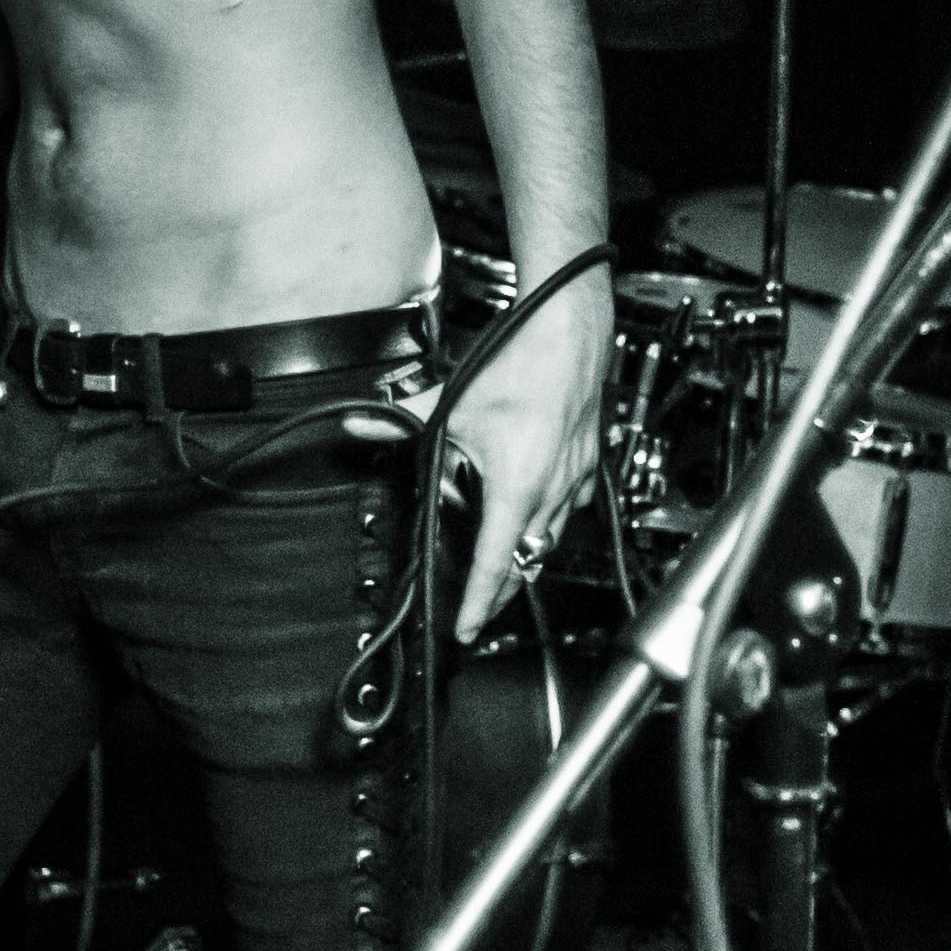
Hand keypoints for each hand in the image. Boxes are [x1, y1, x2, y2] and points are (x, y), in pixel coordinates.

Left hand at [439, 281, 608, 641]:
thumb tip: (361, 422)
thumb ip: (404, 419)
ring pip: (553, 536)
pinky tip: (542, 513)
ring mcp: (576, 475)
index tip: (467, 628)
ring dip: (530, 556)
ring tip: (511, 568)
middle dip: (505, 588)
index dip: (479, 604)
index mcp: (517, 486)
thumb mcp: (453, 398)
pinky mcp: (588, 459)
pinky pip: (571, 507)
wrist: (568, 323)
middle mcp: (552, 489)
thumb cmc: (522, 357)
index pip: (495, 564)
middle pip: (529, 559)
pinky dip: (552, 520)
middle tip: (485, 607)